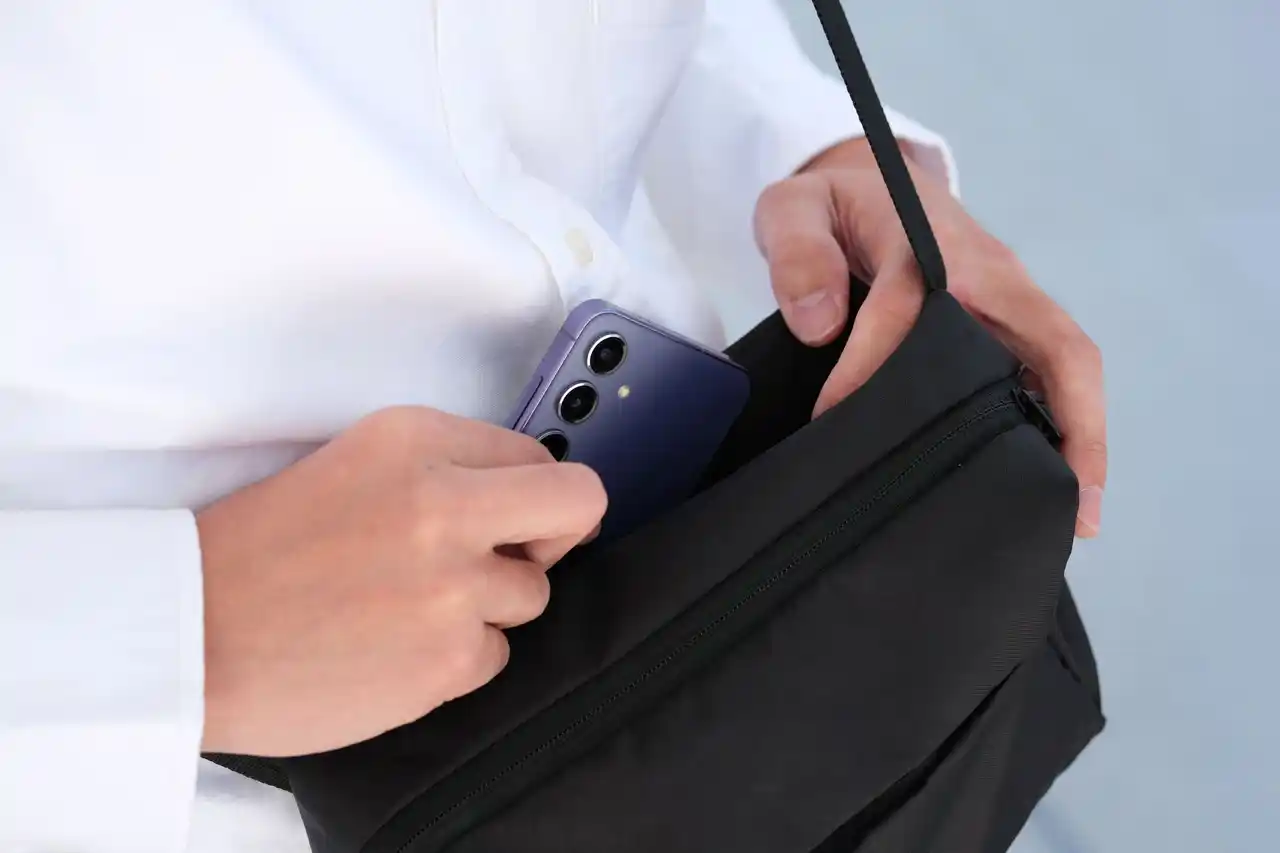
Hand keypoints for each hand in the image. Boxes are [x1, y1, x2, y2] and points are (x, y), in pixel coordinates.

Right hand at [197, 407, 606, 756]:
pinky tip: (396, 648)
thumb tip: (529, 496)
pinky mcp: (449, 660)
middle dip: (563, 530)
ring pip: (532, 594)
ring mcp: (453, 587)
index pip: (539, 457)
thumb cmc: (261, 549)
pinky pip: (495, 655)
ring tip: (409, 607)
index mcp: (416, 442)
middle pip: (578, 506)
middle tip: (526, 550)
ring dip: (487, 604)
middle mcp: (445, 504)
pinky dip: (457, 657)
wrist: (190, 633)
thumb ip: (447, 465)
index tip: (517, 515)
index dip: (532, 493)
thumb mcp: (354, 461)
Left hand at [754, 138, 1105, 537]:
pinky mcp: (1008, 327)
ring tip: (1073, 518)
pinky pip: (1046, 379)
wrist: (868, 189)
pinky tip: (1047, 490)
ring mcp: (1009, 303)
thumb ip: (797, 255)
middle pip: (1058, 347)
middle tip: (1068, 512)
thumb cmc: (832, 207)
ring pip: (1065, 371)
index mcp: (932, 242)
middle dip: (1073, 426)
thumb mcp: (793, 208)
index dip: (871, 367)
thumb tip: (819, 324)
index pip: (911, 310)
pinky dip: (1059, 431)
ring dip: (1081, 440)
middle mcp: (991, 276)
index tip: (833, 421)